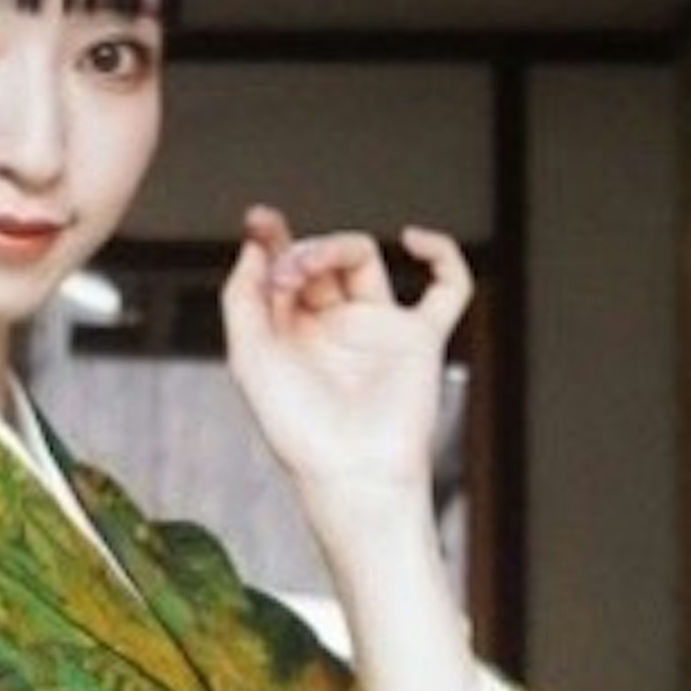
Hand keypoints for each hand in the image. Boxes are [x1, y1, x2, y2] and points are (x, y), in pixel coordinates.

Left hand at [220, 207, 472, 541]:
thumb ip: (241, 298)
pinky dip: (443, 254)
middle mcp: (334, 328)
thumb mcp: (248, 357)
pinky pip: (449, 287)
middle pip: (319, 260)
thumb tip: (256, 247)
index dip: (272, 239)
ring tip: (317, 264)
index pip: (282, 270)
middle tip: (288, 268)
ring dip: (338, 246)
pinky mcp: (422, 339)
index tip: (260, 219)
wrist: (351, 471)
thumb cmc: (298, 430)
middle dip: (301, 250)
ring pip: (365, 260)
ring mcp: (379, 330)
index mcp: (291, 334)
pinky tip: (414, 240)